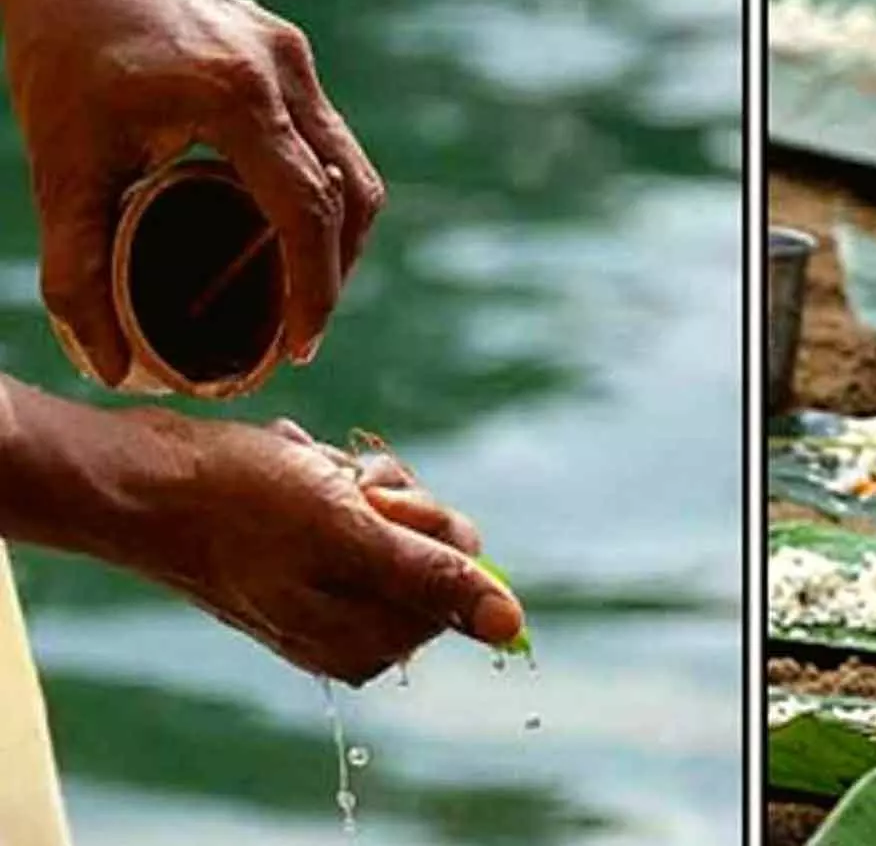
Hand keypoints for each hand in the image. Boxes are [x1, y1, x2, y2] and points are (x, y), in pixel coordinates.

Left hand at [1, 0, 384, 383]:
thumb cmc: (61, 52)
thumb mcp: (61, 167)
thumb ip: (77, 270)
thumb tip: (114, 367)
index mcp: (237, 97)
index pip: (308, 211)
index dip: (315, 289)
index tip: (301, 344)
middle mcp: (284, 73)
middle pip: (351, 196)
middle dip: (335, 271)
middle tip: (302, 327)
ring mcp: (295, 59)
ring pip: (353, 168)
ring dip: (339, 235)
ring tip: (300, 285)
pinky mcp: (292, 54)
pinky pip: (329, 140)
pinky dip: (321, 194)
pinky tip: (282, 224)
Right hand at [111, 413, 520, 685]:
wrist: (134, 479)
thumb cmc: (235, 506)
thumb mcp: (347, 534)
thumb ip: (432, 582)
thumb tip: (512, 629)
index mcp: (367, 642)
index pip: (462, 578)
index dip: (427, 528)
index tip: (375, 505)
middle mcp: (351, 624)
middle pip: (431, 543)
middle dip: (392, 498)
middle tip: (337, 486)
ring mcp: (322, 586)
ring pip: (391, 512)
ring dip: (354, 478)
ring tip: (301, 472)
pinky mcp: (299, 550)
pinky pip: (346, 500)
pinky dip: (325, 473)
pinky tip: (286, 462)